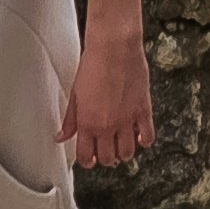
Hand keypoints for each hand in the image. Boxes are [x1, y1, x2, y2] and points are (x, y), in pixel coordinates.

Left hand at [63, 29, 155, 171]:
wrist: (114, 47)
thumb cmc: (93, 64)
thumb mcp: (75, 94)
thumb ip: (70, 119)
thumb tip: (62, 136)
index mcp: (88, 123)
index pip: (86, 156)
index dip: (88, 161)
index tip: (90, 159)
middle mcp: (107, 125)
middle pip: (108, 158)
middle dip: (106, 158)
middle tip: (106, 152)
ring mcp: (127, 120)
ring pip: (128, 152)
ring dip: (124, 153)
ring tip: (122, 145)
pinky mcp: (143, 111)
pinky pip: (148, 136)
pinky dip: (144, 141)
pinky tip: (140, 136)